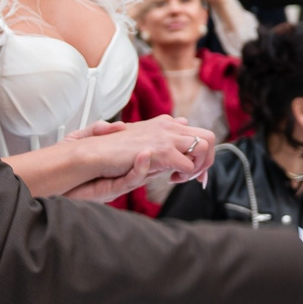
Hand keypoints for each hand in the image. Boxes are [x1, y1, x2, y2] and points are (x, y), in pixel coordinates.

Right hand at [56, 116, 215, 202]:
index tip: (194, 170)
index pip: (194, 132)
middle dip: (207, 159)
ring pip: (205, 147)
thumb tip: (176, 145)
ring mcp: (167, 136)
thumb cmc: (112, 152)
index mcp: (164, 124)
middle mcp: (168, 126)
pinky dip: (185, 175)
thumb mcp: (140, 144)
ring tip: (182, 178)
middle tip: (196, 177)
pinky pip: (189, 165)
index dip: (198, 153)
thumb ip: (159, 144)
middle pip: (207, 137)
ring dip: (199, 166)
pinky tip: (170, 180)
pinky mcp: (162, 151)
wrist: (94, 153)